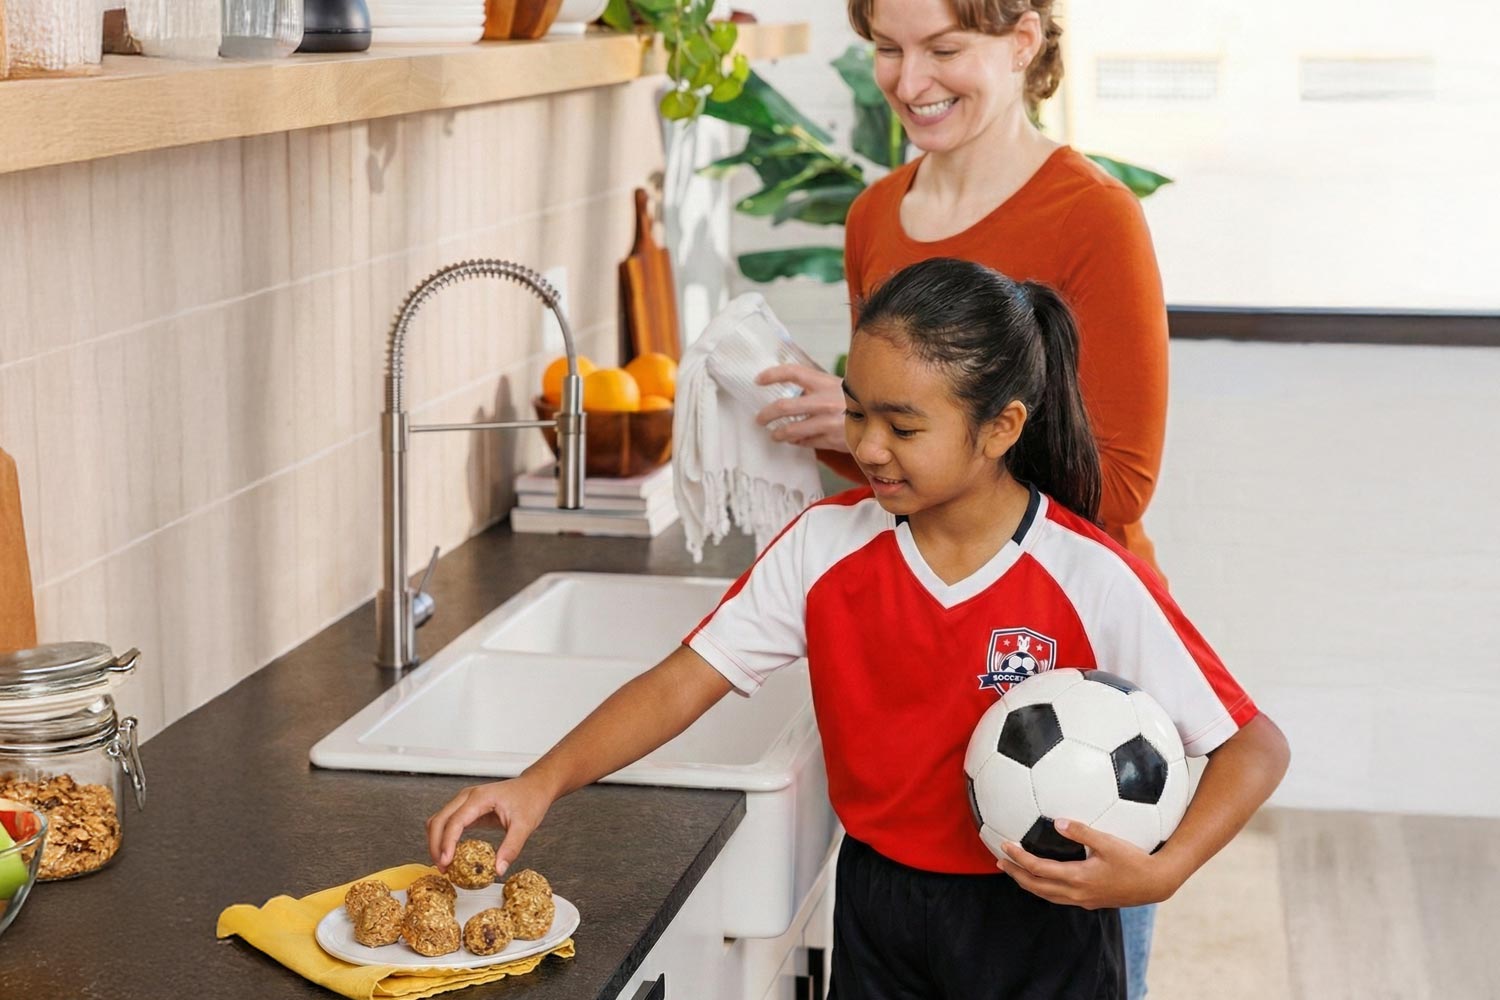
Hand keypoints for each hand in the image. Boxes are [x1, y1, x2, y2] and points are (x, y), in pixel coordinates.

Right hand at [426, 774, 553, 877]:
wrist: (535, 786)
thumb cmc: (530, 800)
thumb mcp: (525, 825)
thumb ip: (511, 848)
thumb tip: (498, 870)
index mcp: (480, 798)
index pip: (454, 822)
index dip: (446, 843)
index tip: (446, 863)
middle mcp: (467, 797)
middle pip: (438, 821)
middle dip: (436, 846)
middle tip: (443, 868)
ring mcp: (465, 801)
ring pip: (438, 821)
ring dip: (437, 842)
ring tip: (444, 864)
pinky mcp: (467, 809)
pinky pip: (447, 823)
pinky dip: (444, 838)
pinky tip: (451, 854)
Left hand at [753, 364, 849, 451]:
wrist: (881, 422)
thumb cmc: (856, 402)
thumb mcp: (838, 387)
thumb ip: (816, 387)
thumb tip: (791, 387)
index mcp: (825, 382)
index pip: (793, 372)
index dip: (772, 375)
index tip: (758, 380)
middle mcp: (824, 401)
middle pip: (783, 406)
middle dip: (766, 414)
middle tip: (760, 419)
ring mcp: (827, 422)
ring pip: (791, 430)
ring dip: (779, 434)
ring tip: (775, 435)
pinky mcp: (831, 439)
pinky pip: (806, 442)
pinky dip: (798, 442)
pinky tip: (796, 440)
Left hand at [994, 819, 1183, 909]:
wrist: (1155, 884)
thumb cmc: (1134, 860)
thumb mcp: (1109, 841)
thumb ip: (1082, 831)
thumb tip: (1058, 820)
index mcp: (1078, 878)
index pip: (1038, 870)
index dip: (1018, 858)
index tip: (1004, 846)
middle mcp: (1076, 893)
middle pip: (1036, 887)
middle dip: (1016, 874)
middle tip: (1000, 860)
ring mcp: (1083, 900)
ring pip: (1046, 895)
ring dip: (1028, 882)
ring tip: (1014, 870)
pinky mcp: (1090, 901)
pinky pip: (1058, 896)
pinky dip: (1043, 886)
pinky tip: (1044, 876)